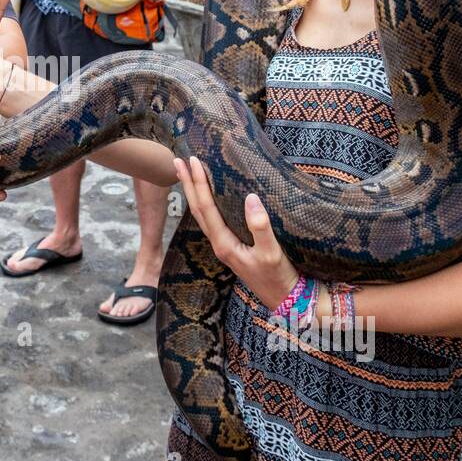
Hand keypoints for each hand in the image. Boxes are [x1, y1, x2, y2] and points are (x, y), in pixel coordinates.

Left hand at [173, 156, 299, 310]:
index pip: (206, 208)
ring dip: (193, 193)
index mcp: (224, 244)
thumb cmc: (277, 277)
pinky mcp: (232, 246)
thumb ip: (260, 226)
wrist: (283, 299)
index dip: (198, 184)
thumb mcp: (271, 253)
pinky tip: (208, 196)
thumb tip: (250, 198)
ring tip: (186, 174)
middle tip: (178, 161)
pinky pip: (212, 220)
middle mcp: (219, 244)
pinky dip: (205, 203)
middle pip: (197, 209)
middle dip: (187, 185)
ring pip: (202, 215)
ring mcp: (224, 245)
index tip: (193, 162)